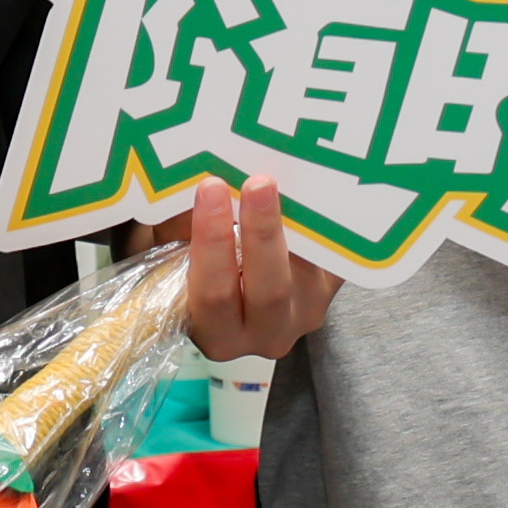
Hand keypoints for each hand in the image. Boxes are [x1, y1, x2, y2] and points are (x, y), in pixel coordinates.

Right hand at [175, 179, 336, 361]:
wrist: (246, 286)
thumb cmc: (200, 270)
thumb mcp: (173, 257)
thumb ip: (179, 230)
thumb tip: (200, 182)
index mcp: (218, 334)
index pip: (215, 295)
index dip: (212, 243)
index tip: (210, 188)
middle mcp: (268, 334)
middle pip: (271, 289)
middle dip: (263, 232)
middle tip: (258, 183)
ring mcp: (308, 311)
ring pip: (308, 268)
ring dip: (298, 220)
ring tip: (288, 174)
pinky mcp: (334, 286)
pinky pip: (335, 252)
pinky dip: (323, 218)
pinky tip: (316, 182)